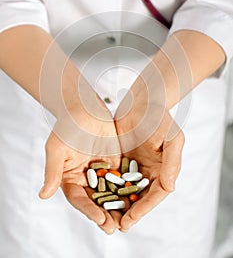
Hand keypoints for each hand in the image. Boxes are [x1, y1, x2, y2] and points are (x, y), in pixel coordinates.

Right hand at [39, 100, 121, 234]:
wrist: (83, 108)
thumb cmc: (66, 126)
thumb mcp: (57, 149)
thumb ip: (53, 172)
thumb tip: (43, 195)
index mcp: (70, 178)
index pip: (79, 199)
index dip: (88, 210)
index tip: (100, 219)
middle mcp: (86, 178)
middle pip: (96, 200)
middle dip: (105, 214)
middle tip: (115, 227)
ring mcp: (102, 171)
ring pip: (112, 192)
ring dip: (119, 206)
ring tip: (128, 220)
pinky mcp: (115, 162)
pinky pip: (123, 177)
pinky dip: (129, 188)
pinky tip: (138, 197)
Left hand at [114, 89, 184, 230]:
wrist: (142, 101)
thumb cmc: (160, 117)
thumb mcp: (172, 137)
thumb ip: (172, 163)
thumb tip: (169, 188)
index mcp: (163, 170)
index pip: (155, 195)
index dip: (143, 209)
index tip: (130, 220)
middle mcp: (149, 172)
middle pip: (139, 197)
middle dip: (128, 212)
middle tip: (114, 226)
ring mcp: (134, 166)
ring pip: (124, 190)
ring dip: (115, 204)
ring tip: (103, 218)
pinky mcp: (120, 159)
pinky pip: (113, 176)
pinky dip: (106, 187)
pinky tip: (95, 196)